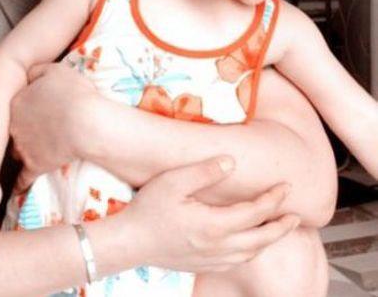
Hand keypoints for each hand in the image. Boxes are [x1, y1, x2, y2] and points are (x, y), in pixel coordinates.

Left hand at [10, 63, 98, 192]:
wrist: (86, 123)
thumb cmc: (74, 93)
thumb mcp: (56, 70)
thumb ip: (37, 70)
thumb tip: (29, 74)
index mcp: (18, 101)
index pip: (18, 104)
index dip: (30, 106)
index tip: (43, 108)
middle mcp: (14, 125)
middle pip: (16, 127)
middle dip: (26, 128)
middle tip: (44, 127)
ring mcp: (23, 147)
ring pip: (18, 150)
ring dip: (25, 151)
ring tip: (39, 150)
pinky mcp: (34, 165)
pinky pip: (23, 179)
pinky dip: (21, 184)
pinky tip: (20, 189)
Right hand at [89, 157, 299, 276]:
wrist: (129, 242)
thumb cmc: (149, 210)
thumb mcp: (174, 181)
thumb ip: (204, 171)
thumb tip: (231, 162)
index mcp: (213, 225)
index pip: (254, 213)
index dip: (273, 199)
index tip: (286, 187)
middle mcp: (217, 246)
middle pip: (261, 239)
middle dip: (281, 226)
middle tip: (296, 214)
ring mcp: (211, 258)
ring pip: (251, 253)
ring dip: (270, 240)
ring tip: (279, 228)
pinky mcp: (203, 264)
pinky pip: (237, 261)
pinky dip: (252, 251)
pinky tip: (251, 243)